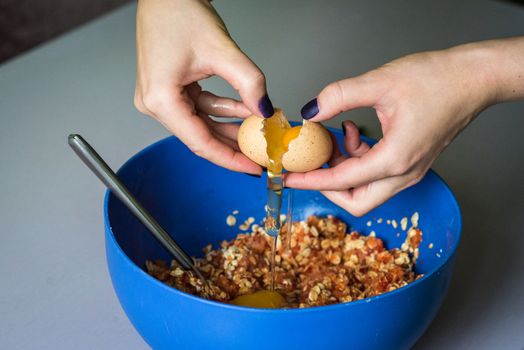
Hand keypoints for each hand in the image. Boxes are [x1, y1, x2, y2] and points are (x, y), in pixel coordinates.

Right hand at [134, 0, 273, 174]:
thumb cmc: (178, 11)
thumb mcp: (221, 50)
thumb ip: (248, 83)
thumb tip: (265, 110)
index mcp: (160, 99)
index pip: (200, 142)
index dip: (230, 159)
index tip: (253, 168)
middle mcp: (155, 102)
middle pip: (201, 136)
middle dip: (233, 144)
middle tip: (260, 154)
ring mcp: (161, 96)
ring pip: (203, 123)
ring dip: (231, 124)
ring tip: (259, 129)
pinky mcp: (170, 89)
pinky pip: (200, 108)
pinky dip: (223, 109)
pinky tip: (246, 109)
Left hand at [285, 38, 523, 215]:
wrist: (473, 79)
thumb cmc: (438, 81)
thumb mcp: (380, 82)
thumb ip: (339, 96)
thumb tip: (311, 111)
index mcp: (395, 160)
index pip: (342, 182)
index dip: (311, 181)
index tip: (289, 178)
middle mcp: (404, 173)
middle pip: (357, 201)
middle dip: (328, 187)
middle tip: (310, 166)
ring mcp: (409, 170)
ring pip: (367, 188)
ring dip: (344, 168)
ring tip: (332, 138)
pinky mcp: (410, 160)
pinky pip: (377, 172)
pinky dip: (358, 157)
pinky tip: (352, 132)